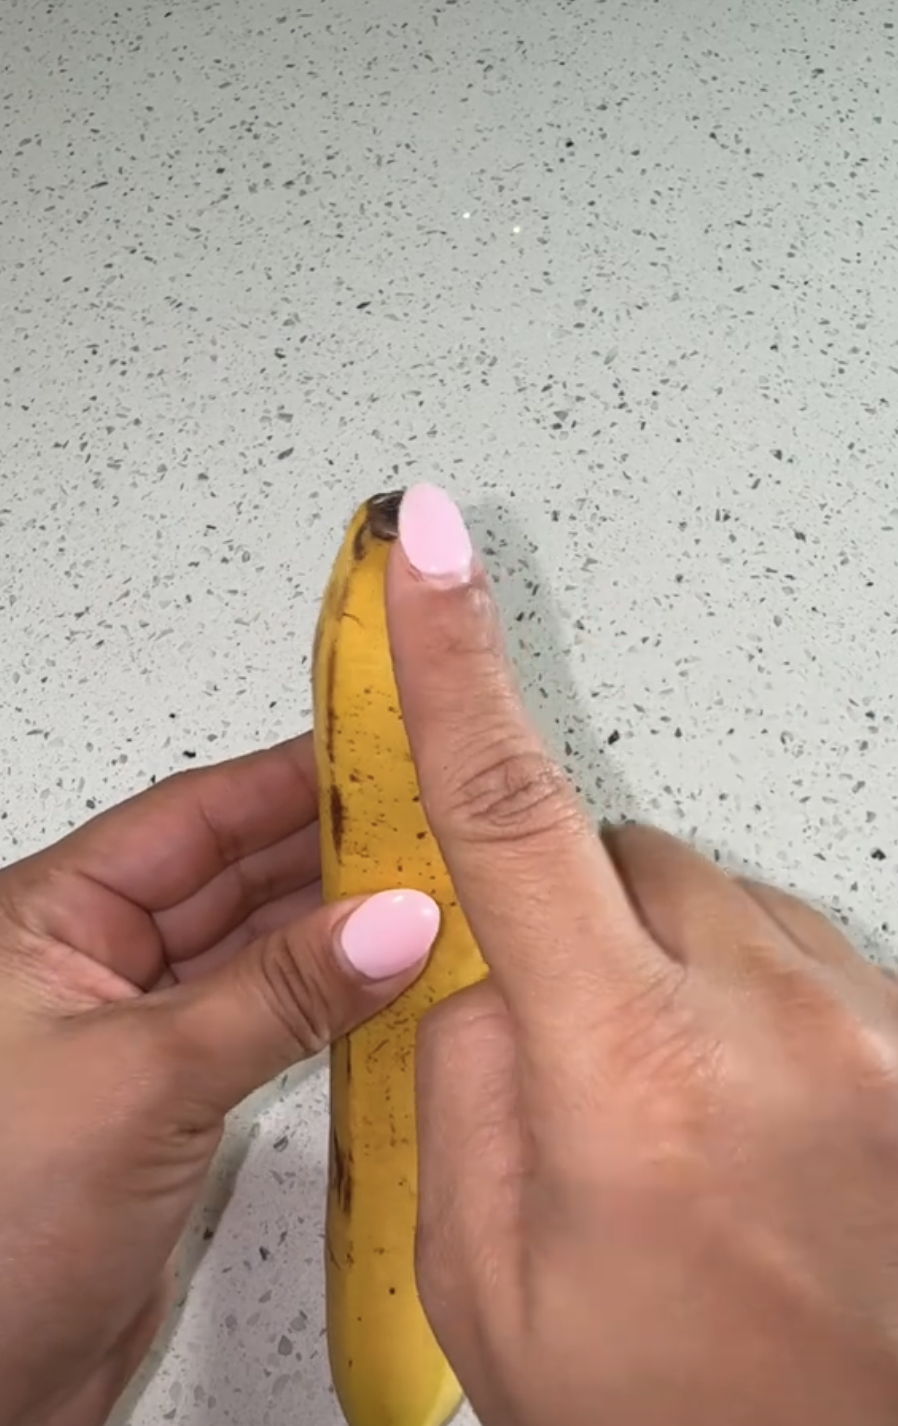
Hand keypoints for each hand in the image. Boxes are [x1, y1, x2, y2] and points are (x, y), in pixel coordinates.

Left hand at [0, 735, 438, 1425]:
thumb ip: (277, 994)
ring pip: (249, 947)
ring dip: (331, 927)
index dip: (283, 779)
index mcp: (48, 918)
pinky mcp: (169, 1096)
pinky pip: (259, 1018)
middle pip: (226, 873)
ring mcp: (133, 1028)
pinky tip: (383, 983)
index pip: (189, 815)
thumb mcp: (144, 1079)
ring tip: (426, 894)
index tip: (373, 755)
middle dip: (324, 850)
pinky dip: (321, 1000)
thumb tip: (388, 922)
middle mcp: (89, 962)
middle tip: (426, 826)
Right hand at [389, 485, 897, 1425]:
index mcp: (628, 1076)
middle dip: (573, 911)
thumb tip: (486, 972)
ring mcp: (868, 1024)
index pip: (510, 814)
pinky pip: (798, 951)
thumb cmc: (679, 1414)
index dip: (458, 664)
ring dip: (666, 962)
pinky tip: (753, 1116)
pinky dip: (749, 997)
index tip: (435, 549)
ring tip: (678, 1114)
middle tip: (571, 1047)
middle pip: (625, 850)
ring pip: (715, 898)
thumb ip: (462, 1084)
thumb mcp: (486, 1279)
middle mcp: (769, 1018)